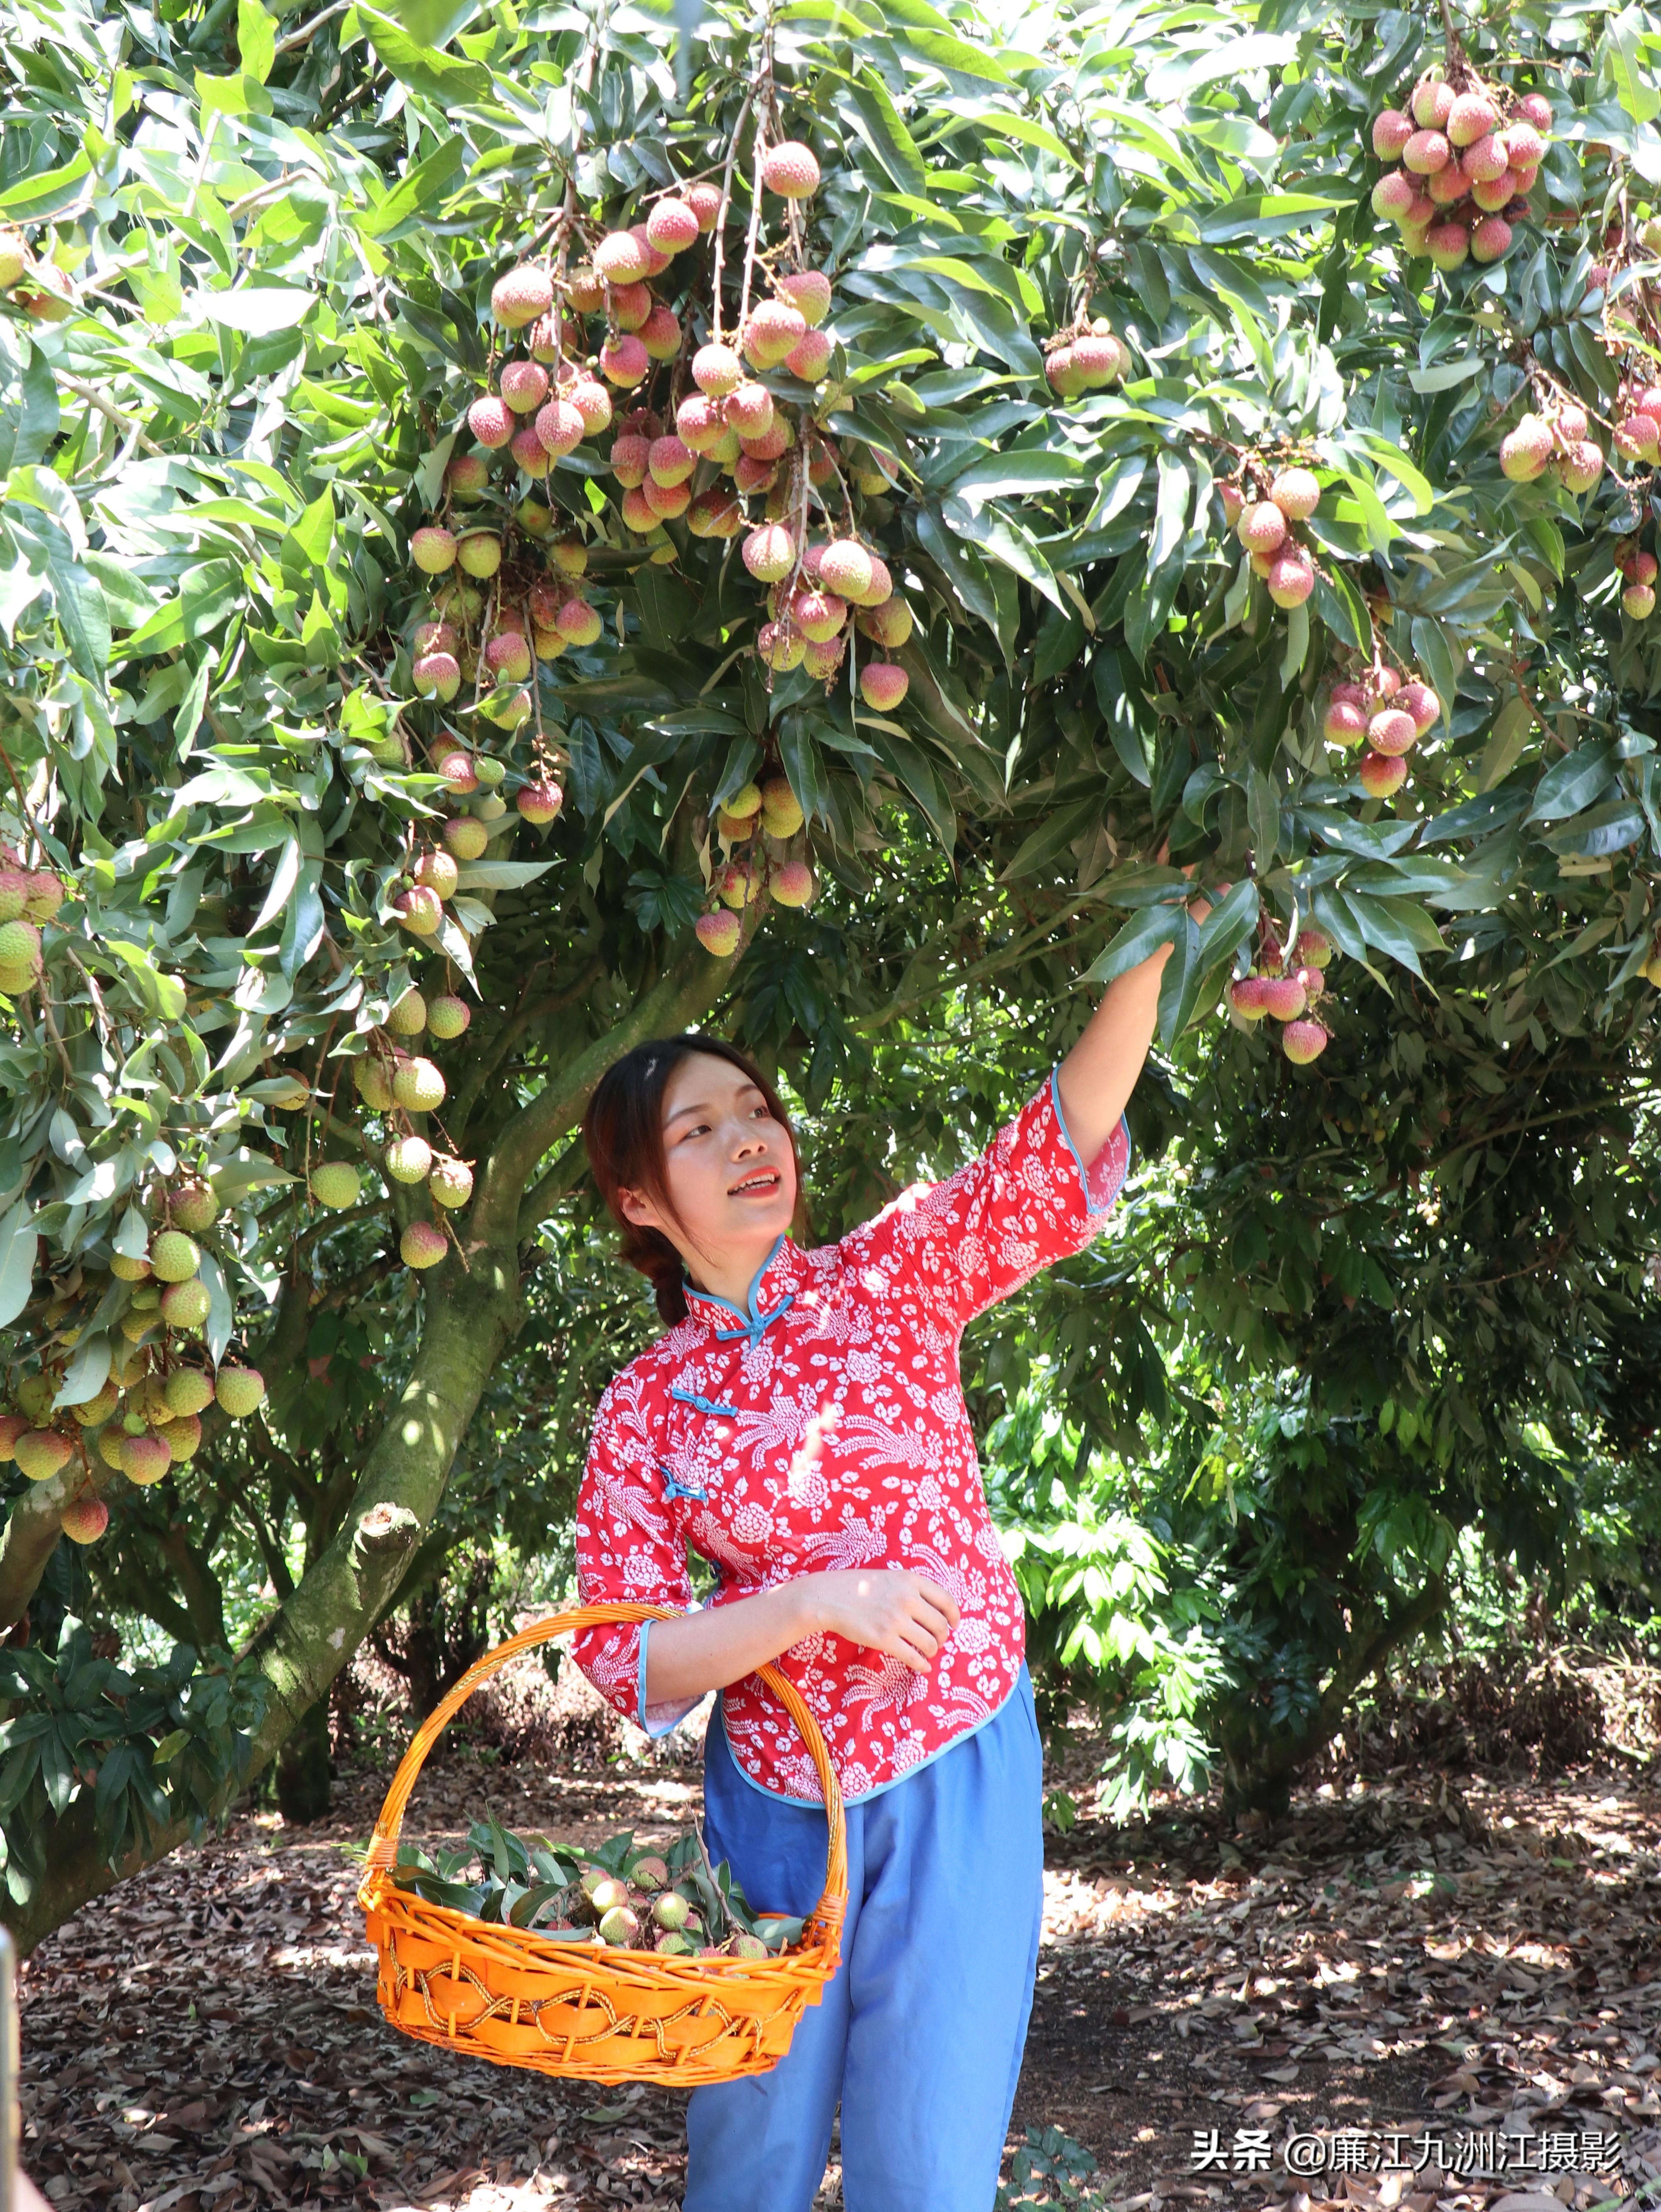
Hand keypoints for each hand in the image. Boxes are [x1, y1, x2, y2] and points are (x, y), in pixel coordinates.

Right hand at [805, 1568, 960, 1671]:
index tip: (954, 1624)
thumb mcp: (889, 1577)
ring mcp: (895, 1619)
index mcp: (910, 1580)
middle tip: (938, 1641)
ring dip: (933, 1651)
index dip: (954, 1616)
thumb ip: (912, 1589)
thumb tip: (936, 1611)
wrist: (829, 1597)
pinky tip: (922, 1666)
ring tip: (927, 1652)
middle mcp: (907, 1599)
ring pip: (930, 1643)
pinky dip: (921, 1665)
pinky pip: (913, 1657)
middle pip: (941, 1625)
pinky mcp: (884, 1639)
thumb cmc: (858, 1586)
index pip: (947, 1600)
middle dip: (943, 1637)